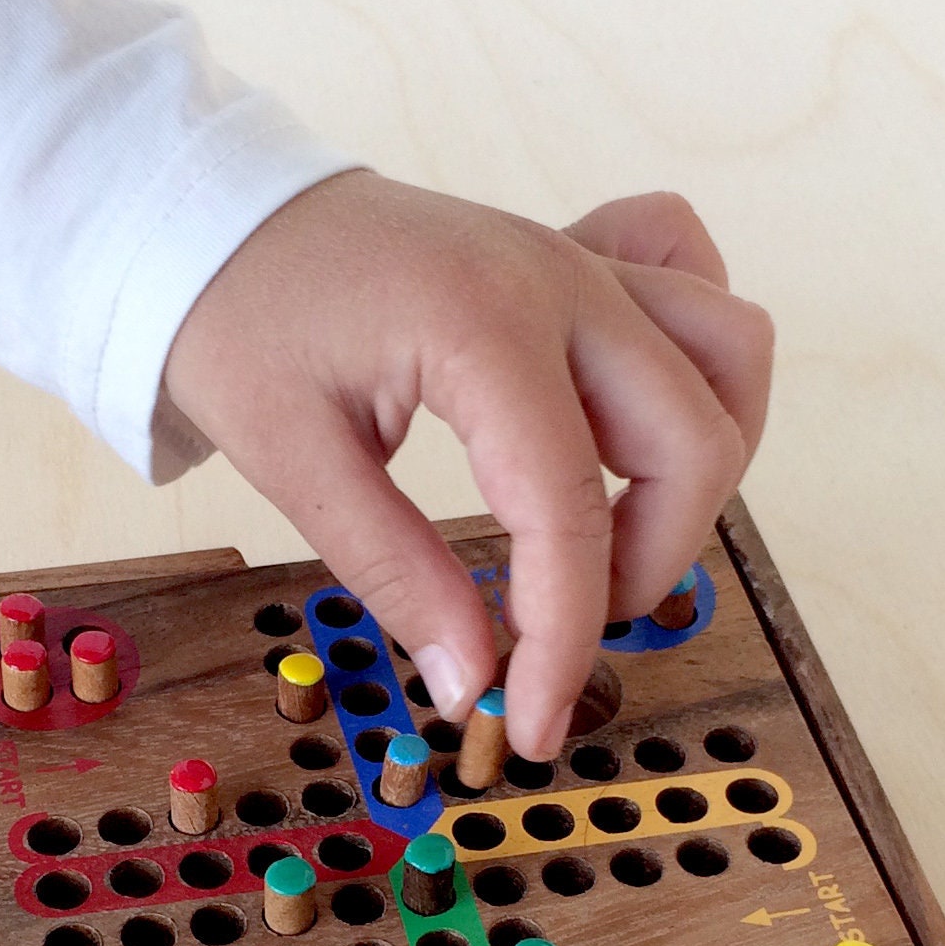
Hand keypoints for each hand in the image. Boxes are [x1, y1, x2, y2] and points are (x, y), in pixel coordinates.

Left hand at [163, 174, 771, 758]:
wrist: (216, 222)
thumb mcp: (293, 462)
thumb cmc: (241, 321)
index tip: (528, 722)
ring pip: (728, 351)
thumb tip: (468, 679)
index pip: (569, 511)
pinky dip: (693, 351)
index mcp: (483, 328)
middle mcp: (559, 282)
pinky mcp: (576, 255)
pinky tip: (632, 411)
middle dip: (650, 563)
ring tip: (614, 534)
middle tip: (564, 629)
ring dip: (701, 462)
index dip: (564, 637)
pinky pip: (691, 278)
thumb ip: (394, 572)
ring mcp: (578, 259)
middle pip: (695, 438)